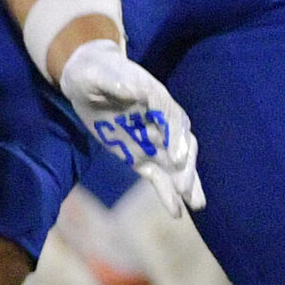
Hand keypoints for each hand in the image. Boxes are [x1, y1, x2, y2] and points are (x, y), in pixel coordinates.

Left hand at [56, 40, 203, 217]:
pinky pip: (158, 177)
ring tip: (197, 204)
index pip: (171, 119)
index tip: (175, 157)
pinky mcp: (140, 156)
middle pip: (181, 145)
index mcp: (155, 98)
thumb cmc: (96, 73)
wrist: (88, 79)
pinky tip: (177, 211)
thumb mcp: (102, 75)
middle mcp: (160, 122)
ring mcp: (152, 141)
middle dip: (185, 167)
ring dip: (187, 183)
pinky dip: (167, 193)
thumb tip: (141, 93)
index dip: (175, 138)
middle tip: (185, 188)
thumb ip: (121, 84)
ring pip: (176, 165)